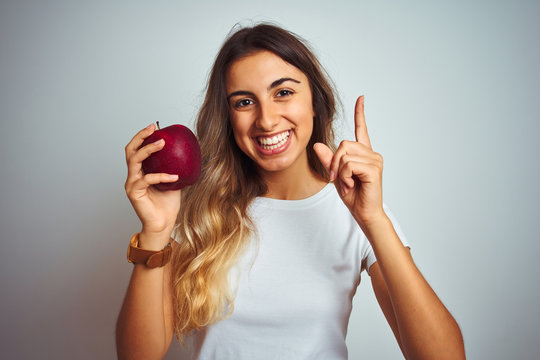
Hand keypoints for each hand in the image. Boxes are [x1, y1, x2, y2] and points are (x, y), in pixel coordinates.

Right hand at [124, 124, 181, 239]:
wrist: (163, 224)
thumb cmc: (167, 204)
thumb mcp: (174, 181)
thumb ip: (175, 168)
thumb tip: (189, 154)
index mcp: (140, 171)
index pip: (136, 149)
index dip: (142, 137)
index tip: (154, 127)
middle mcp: (133, 175)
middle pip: (130, 150)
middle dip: (140, 137)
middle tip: (153, 129)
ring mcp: (132, 184)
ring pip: (134, 161)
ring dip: (148, 150)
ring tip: (162, 144)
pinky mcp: (134, 193)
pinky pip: (147, 179)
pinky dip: (162, 176)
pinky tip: (174, 176)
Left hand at [314, 96, 385, 228]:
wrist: (364, 213)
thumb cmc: (354, 196)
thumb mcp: (335, 175)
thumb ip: (328, 160)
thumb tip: (317, 145)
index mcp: (363, 154)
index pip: (361, 129)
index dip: (360, 113)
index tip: (361, 98)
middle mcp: (371, 153)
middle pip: (343, 144)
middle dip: (334, 162)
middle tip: (337, 178)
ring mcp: (374, 160)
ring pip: (344, 154)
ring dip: (339, 171)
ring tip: (348, 183)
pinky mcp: (374, 168)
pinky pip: (349, 164)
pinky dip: (345, 176)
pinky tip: (352, 184)